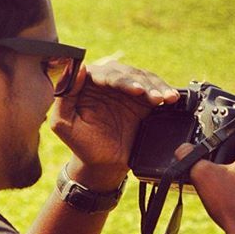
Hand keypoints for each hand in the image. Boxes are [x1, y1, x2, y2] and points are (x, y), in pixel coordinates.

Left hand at [50, 60, 178, 188]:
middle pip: (126, 73)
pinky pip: (154, 89)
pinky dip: (164, 91)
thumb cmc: (81, 144)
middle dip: (142, 83)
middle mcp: (106, 82)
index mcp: (85, 84)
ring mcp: (125, 89)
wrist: (104, 164)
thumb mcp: (63, 124)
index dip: (121, 80)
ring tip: (165, 98)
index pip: (103, 74)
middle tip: (154, 97)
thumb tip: (79, 69)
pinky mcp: (142, 98)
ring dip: (156, 86)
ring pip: (142, 78)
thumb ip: (64, 97)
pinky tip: (171, 98)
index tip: (136, 91)